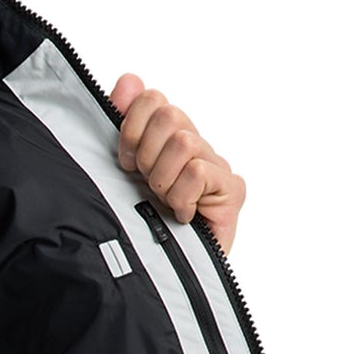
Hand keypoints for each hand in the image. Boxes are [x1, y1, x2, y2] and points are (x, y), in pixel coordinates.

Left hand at [109, 72, 246, 254]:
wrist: (160, 273)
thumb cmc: (138, 224)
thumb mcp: (121, 170)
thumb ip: (124, 122)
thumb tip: (129, 80)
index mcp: (167, 137)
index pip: (153, 99)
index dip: (131, 129)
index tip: (126, 163)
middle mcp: (196, 146)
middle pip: (169, 115)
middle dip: (146, 155)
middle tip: (146, 185)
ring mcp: (217, 167)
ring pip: (184, 142)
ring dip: (163, 179)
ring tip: (163, 201)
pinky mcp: (232, 190)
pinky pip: (198, 172)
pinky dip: (181, 197)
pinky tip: (182, 215)